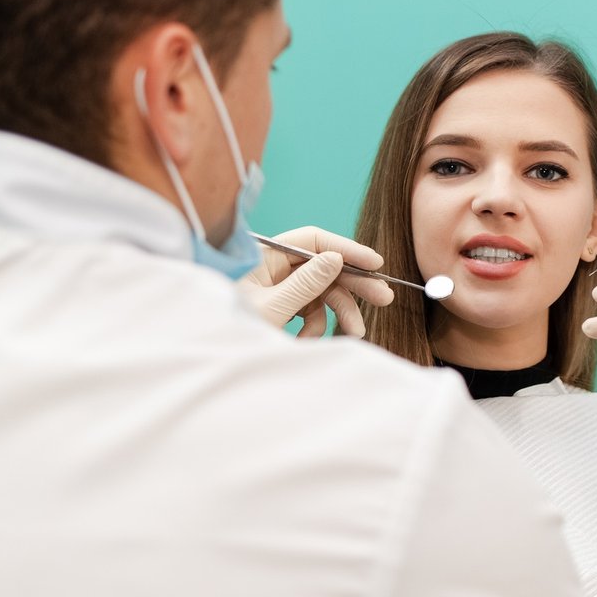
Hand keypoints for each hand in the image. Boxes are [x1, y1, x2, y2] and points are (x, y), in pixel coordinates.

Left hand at [239, 226, 393, 336]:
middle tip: (384, 298)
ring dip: (336, 315)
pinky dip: (314, 327)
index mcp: (264, 256)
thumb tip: (335, 259)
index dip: (346, 249)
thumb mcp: (272, 308)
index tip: (375, 263)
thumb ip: (305, 284)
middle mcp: (272, 268)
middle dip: (353, 285)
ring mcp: (278, 288)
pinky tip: (307, 341)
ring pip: (321, 293)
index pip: (312, 240)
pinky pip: (309, 312)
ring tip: (353, 333)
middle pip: (323, 267)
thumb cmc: (231, 329)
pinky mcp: (281, 307)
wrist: (212, 356)